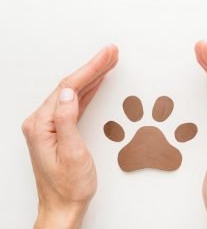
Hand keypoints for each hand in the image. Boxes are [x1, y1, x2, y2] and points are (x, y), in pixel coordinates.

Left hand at [22, 45, 118, 228]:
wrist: (63, 206)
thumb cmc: (68, 186)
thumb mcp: (72, 154)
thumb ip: (67, 120)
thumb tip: (70, 92)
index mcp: (42, 125)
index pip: (69, 87)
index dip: (90, 69)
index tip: (106, 56)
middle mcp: (42, 122)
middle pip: (70, 85)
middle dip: (93, 67)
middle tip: (110, 53)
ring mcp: (50, 125)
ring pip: (74, 92)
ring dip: (92, 76)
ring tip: (107, 62)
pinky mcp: (59, 129)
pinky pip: (75, 103)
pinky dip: (88, 90)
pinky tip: (96, 83)